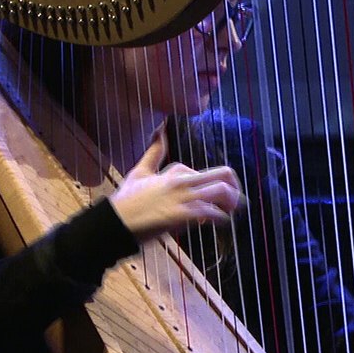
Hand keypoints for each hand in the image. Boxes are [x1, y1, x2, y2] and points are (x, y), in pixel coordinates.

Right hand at [108, 132, 241, 243]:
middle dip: (235, 186)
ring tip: (231, 213)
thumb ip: (154, 152)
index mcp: (175, 170)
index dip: (210, 187)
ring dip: (232, 202)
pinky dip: (220, 219)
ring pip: (222, 192)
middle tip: (237, 200)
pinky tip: (218, 223)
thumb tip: (160, 129)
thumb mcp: (139, 171)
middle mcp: (183, 181)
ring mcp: (184, 197)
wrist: (116, 222)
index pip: (205, 173)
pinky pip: (211, 213)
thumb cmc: (127, 200)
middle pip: (223, 175)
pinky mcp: (182, 215)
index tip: (208, 201)